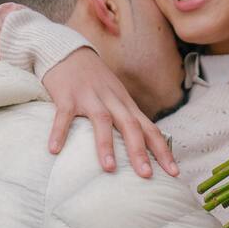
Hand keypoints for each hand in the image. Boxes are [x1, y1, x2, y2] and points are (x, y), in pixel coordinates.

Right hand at [42, 48, 178, 178]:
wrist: (69, 51)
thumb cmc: (95, 81)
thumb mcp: (116, 97)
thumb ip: (127, 119)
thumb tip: (143, 151)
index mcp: (126, 104)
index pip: (149, 128)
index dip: (163, 150)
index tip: (174, 173)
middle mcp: (112, 100)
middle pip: (130, 125)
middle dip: (139, 151)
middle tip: (146, 175)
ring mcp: (89, 96)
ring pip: (102, 120)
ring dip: (106, 144)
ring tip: (109, 168)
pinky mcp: (67, 96)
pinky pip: (64, 116)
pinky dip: (60, 132)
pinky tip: (54, 150)